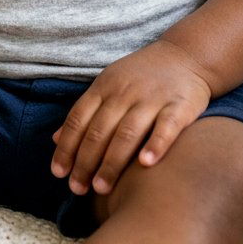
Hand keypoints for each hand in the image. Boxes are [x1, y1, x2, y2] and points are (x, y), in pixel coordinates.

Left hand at [50, 40, 212, 195]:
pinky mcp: (180, 105)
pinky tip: (145, 164)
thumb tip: (55, 139)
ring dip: (112, 161)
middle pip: (100, 129)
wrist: (186, 54)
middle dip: (85, 161)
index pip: (79, 118)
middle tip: (77, 189)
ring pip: (127, 131)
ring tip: (101, 187)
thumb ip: (85, 111)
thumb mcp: (108, 85)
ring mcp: (153, 98)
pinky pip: (166, 127)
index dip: (67, 147)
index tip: (58, 174)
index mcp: (105, 86)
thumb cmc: (141, 76)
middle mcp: (126, 92)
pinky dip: (155, 145)